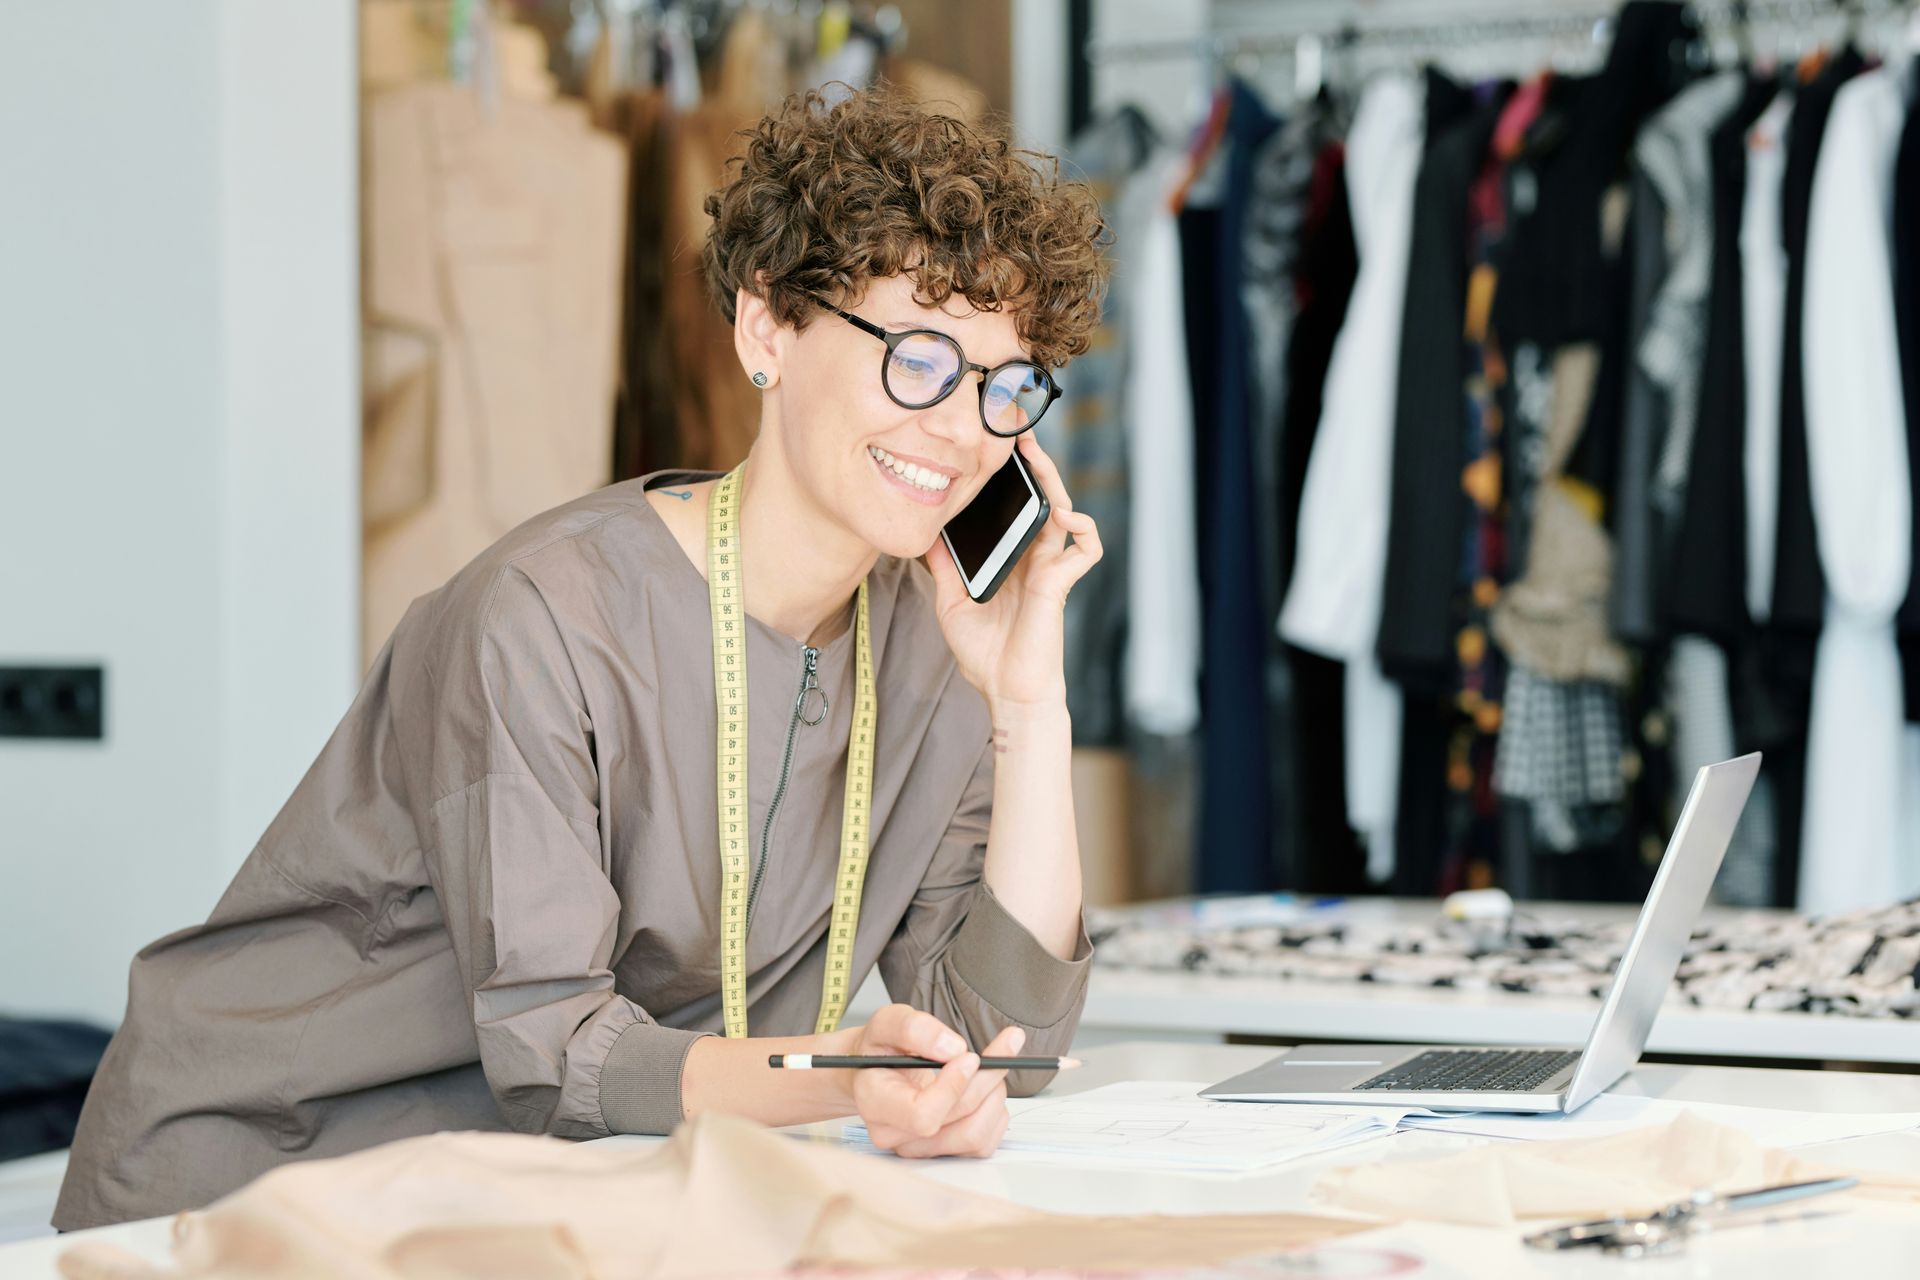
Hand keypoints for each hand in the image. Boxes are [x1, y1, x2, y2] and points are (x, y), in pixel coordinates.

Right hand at [847, 1004, 1025, 1158]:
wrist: (876, 1071)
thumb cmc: (880, 1048)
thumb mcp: (887, 1022)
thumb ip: (914, 1028)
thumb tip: (952, 1048)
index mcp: (876, 1102)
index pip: (922, 1114)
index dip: (953, 1087)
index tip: (970, 1056)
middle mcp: (895, 1134)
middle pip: (958, 1119)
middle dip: (987, 1078)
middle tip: (1004, 1046)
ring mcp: (920, 1148)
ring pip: (976, 1136)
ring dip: (994, 1096)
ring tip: (990, 1068)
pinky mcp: (943, 1152)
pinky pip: (984, 1144)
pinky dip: (995, 1113)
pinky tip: (986, 1090)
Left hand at [926, 434, 1102, 713]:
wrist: (1006, 692)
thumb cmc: (984, 653)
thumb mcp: (950, 601)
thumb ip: (943, 567)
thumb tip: (925, 533)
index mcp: (1012, 558)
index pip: (1015, 507)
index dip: (1009, 479)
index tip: (989, 449)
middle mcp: (1035, 558)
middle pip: (1041, 499)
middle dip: (1033, 464)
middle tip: (1016, 432)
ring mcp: (1051, 568)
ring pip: (1063, 511)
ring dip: (1053, 480)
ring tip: (1035, 455)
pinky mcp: (1061, 584)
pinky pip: (1085, 548)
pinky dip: (1082, 528)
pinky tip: (1064, 516)